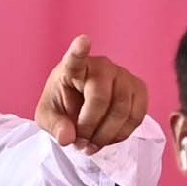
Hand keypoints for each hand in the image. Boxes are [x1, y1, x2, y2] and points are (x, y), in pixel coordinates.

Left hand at [35, 35, 147, 154]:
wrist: (80, 109)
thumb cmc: (62, 107)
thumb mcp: (48, 119)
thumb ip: (54, 127)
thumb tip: (68, 138)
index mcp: (72, 68)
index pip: (75, 58)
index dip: (79, 50)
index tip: (82, 40)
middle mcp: (101, 66)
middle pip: (101, 99)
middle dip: (90, 127)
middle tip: (80, 143)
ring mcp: (123, 75)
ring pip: (122, 110)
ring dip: (106, 135)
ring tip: (91, 145)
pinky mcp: (138, 89)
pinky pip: (137, 116)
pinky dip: (122, 134)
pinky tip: (107, 138)